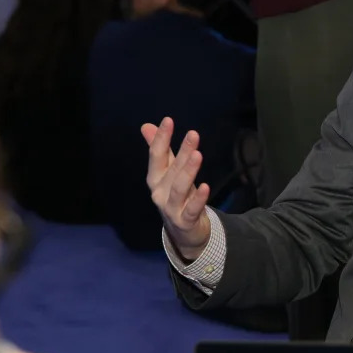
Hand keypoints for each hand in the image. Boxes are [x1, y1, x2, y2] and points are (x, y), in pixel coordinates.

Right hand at [141, 117, 211, 259]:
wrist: (182, 232)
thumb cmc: (176, 196)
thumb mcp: (168, 173)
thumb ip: (160, 151)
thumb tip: (146, 125)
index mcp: (155, 178)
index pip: (156, 155)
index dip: (161, 138)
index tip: (168, 120)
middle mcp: (160, 192)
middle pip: (172, 169)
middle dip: (182, 151)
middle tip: (193, 134)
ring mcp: (171, 207)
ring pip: (180, 187)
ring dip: (188, 171)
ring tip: (197, 155)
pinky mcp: (185, 220)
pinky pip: (192, 208)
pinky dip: (198, 198)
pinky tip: (205, 186)